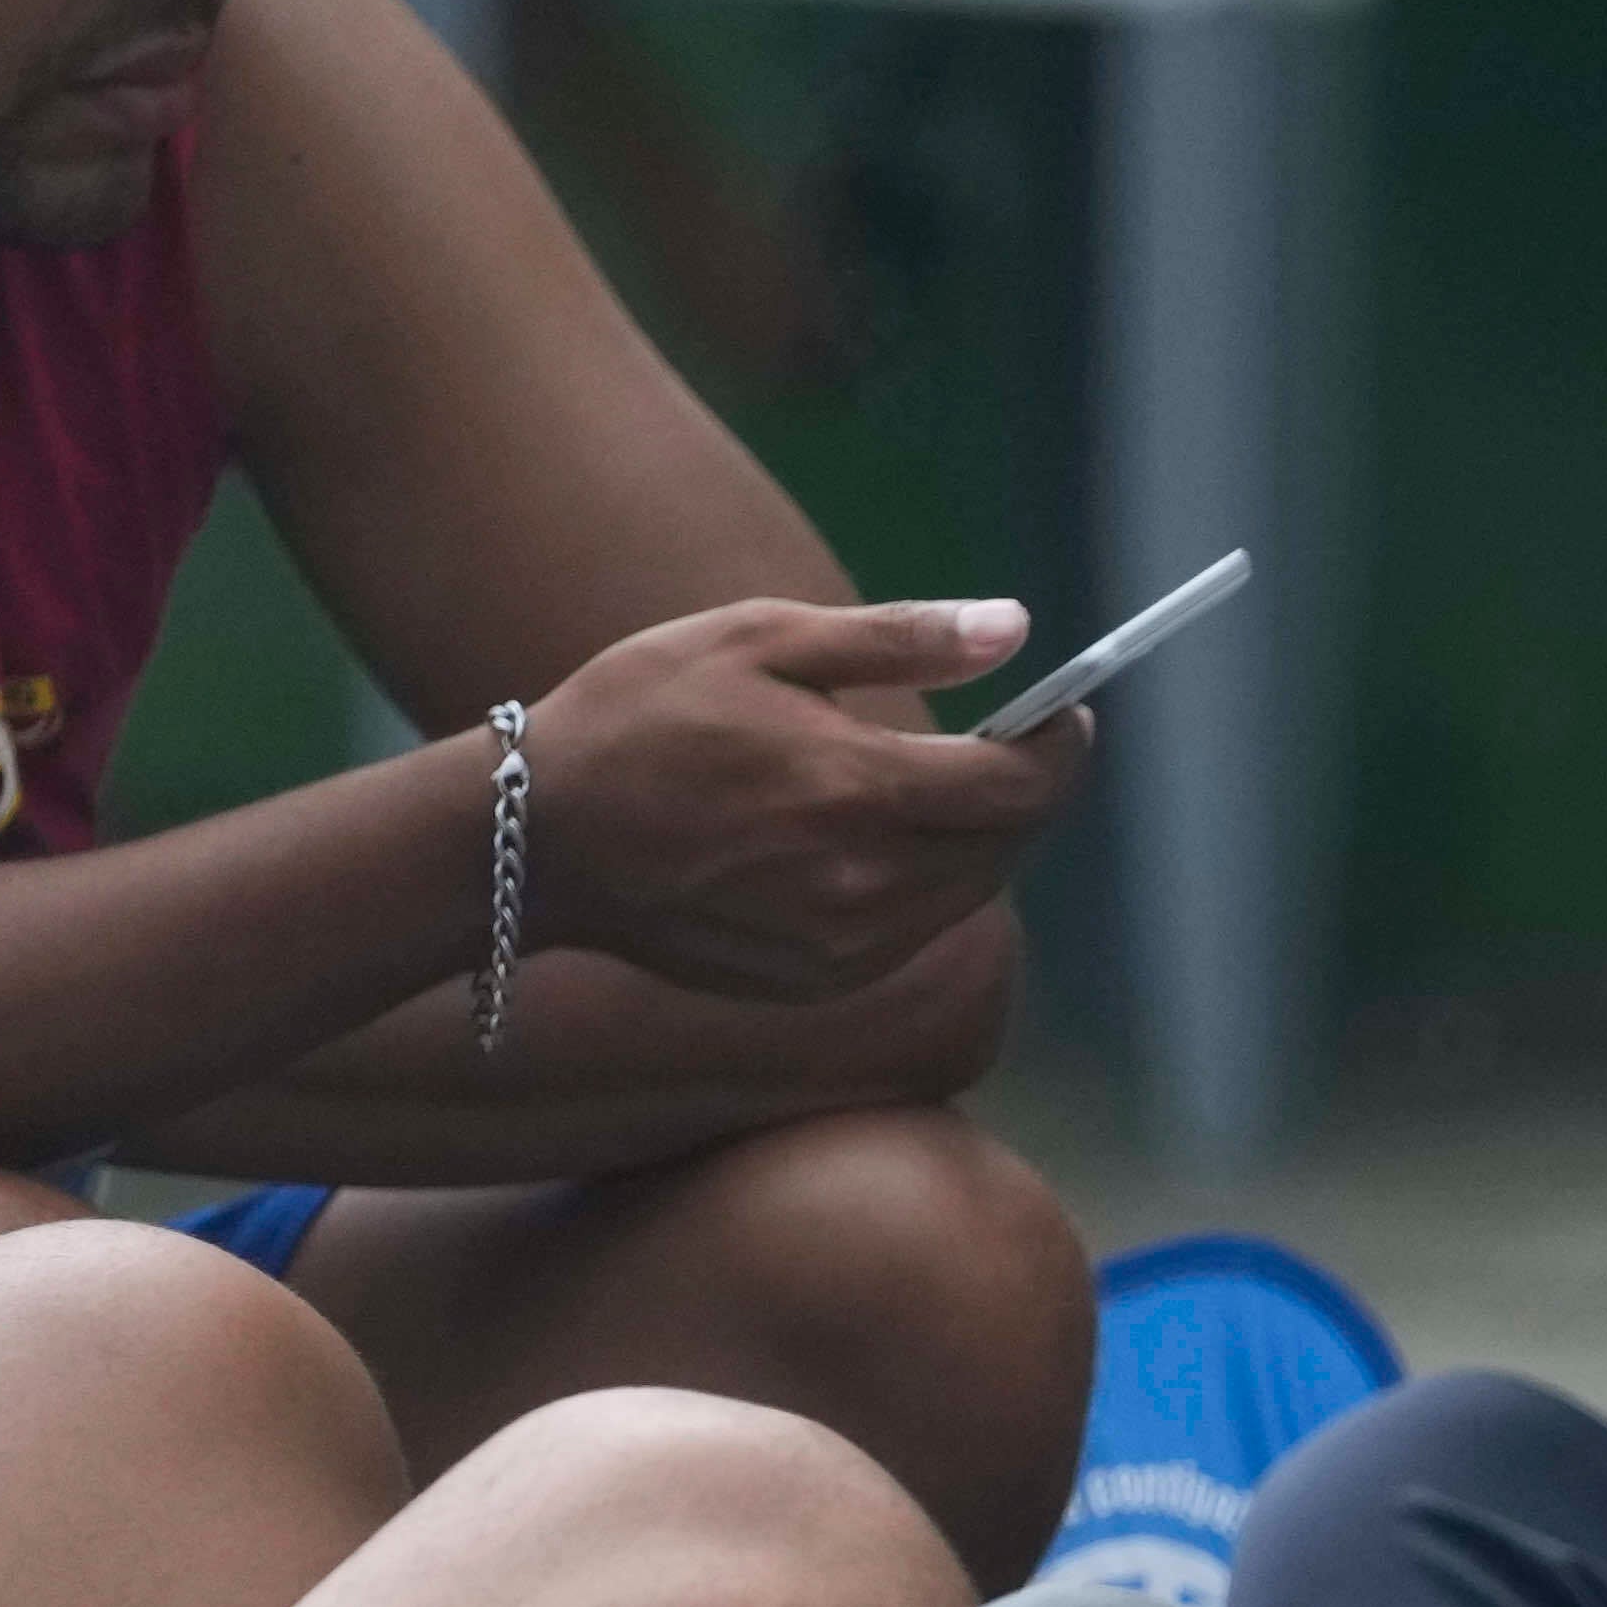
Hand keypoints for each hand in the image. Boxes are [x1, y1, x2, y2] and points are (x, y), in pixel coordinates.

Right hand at [513, 595, 1083, 1004]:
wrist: (537, 837)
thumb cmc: (640, 714)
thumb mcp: (762, 638)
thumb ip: (901, 638)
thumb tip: (1019, 626)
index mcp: (855, 788)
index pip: (1020, 784)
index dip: (1063, 747)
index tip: (1069, 712)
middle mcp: (861, 881)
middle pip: (1007, 843)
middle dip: (1028, 789)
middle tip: (1015, 740)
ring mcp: (841, 944)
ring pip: (968, 891)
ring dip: (979, 838)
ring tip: (941, 782)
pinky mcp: (816, 980)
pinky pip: (913, 930)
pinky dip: (923, 884)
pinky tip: (877, 839)